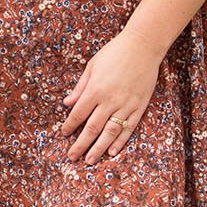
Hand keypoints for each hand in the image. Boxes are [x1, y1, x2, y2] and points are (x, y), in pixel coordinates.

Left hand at [59, 31, 160, 163]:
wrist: (143, 46)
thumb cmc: (115, 52)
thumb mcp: (92, 66)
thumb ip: (80, 87)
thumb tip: (67, 103)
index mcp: (95, 89)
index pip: (78, 114)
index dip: (69, 126)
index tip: (63, 134)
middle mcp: (109, 100)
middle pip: (92, 128)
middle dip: (80, 144)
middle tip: (72, 157)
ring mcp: (126, 104)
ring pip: (110, 132)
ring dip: (99, 148)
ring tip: (90, 160)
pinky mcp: (139, 106)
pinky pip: (129, 128)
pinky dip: (120, 141)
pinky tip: (113, 152)